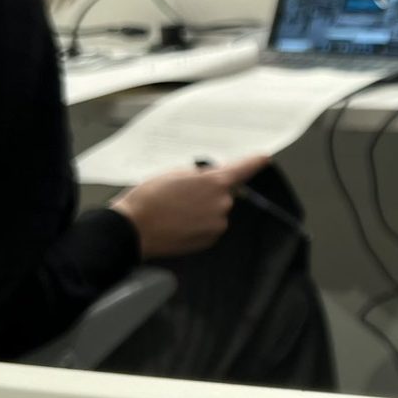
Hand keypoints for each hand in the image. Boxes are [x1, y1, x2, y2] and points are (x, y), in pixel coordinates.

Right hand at [109, 155, 270, 259]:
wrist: (134, 229)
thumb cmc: (149, 198)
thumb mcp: (174, 173)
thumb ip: (199, 175)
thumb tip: (207, 178)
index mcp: (214, 182)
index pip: (243, 169)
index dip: (254, 162)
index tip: (264, 157)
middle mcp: (222, 204)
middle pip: (225, 192)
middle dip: (210, 190)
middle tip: (184, 193)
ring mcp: (217, 224)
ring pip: (216, 210)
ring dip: (203, 208)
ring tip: (176, 209)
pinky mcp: (209, 239)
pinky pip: (210, 226)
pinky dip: (199, 223)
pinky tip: (179, 222)